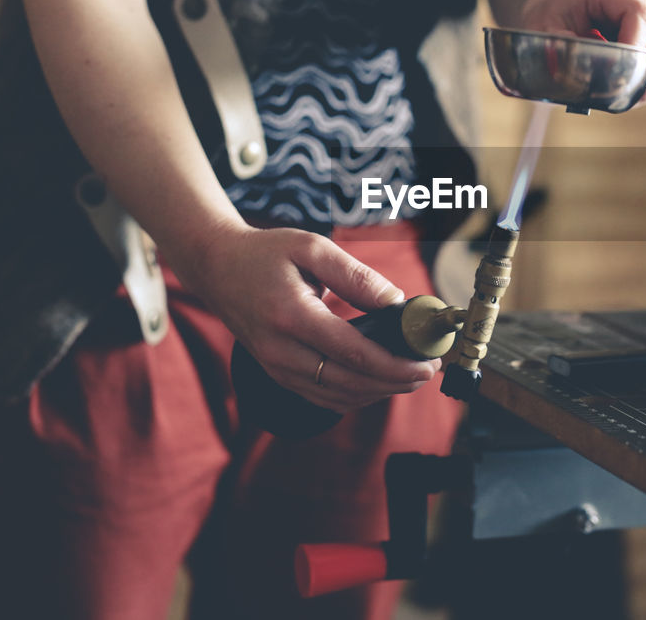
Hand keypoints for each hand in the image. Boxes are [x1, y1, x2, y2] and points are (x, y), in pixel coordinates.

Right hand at [175, 223, 439, 412]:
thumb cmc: (266, 254)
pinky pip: (324, 396)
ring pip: (339, 397)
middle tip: (428, 371)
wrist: (217, 269)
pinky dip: (358, 394)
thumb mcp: (312, 248)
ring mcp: (277, 368)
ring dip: (381, 392)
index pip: (353, 353)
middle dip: (396, 381)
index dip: (394, 364)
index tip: (424, 362)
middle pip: (350, 382)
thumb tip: (396, 303)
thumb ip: (356, 276)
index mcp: (291, 316)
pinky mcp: (278, 374)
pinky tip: (381, 381)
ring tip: (412, 377)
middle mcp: (281, 351)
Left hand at [519, 0, 645, 105]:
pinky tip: (615, 98)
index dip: (634, 43)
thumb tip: (565, 59)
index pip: (638, 13)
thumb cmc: (549, 15)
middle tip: (614, 92)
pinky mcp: (640, 50)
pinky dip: (635, 89)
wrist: (555, 13)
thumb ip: (552, 41)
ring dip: (638, 84)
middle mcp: (632, 9)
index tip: (617, 69)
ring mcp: (640, 30)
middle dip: (638, 71)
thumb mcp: (540, 23)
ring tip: (612, 99)